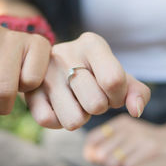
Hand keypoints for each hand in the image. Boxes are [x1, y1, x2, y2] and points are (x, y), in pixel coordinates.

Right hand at [25, 32, 150, 129]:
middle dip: (99, 108)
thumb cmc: (93, 74)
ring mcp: (44, 72)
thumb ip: (136, 91)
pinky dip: (58, 121)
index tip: (113, 93)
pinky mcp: (28, 90)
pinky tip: (60, 107)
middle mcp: (65, 53)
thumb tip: (135, 111)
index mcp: (92, 44)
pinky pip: (48, 121)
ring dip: (80, 117)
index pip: (114, 80)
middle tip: (91, 97)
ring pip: (74, 120)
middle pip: (96, 104)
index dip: (119, 97)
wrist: (52, 66)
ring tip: (75, 101)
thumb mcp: (118, 75)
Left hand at [84, 114, 165, 165]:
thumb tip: (89, 156)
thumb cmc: (146, 143)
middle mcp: (128, 127)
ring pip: (113, 162)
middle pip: (101, 153)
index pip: (93, 139)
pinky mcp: (152, 148)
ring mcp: (140, 136)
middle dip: (106, 164)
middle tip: (119, 163)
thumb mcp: (126, 137)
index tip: (99, 158)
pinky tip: (140, 165)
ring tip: (130, 163)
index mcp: (119, 122)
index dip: (92, 153)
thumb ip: (106, 145)